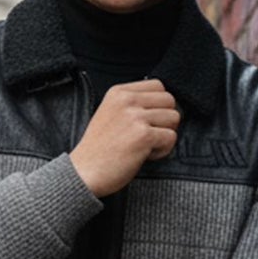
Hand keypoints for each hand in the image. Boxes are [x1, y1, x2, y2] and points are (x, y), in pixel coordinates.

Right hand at [70, 79, 179, 196]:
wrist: (84, 173)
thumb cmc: (98, 150)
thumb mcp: (109, 113)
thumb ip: (132, 104)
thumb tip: (163, 105)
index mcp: (118, 92)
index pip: (157, 85)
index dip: (158, 105)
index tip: (146, 122)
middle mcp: (127, 100)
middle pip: (169, 100)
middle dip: (165, 120)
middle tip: (148, 136)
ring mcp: (135, 117)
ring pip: (174, 118)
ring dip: (164, 135)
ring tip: (145, 146)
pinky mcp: (143, 136)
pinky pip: (171, 137)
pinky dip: (162, 150)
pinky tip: (145, 155)